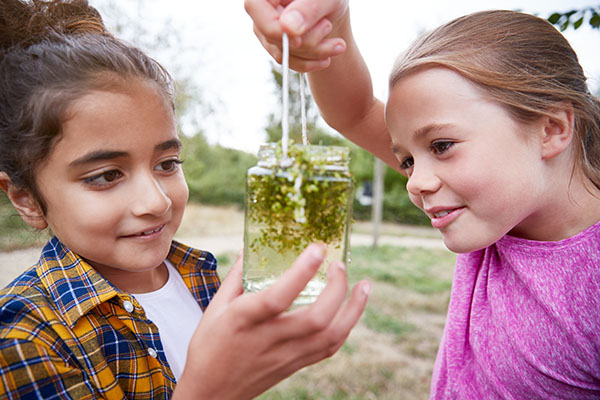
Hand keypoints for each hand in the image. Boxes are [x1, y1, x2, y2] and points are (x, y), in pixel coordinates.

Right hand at [173, 243, 369, 399]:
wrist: (211, 393)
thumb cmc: (209, 347)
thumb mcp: (215, 308)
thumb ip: (236, 276)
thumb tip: (249, 246)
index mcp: (244, 320)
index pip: (278, 296)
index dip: (301, 272)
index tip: (318, 248)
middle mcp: (269, 339)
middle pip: (316, 319)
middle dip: (337, 289)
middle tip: (339, 265)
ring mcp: (286, 355)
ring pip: (330, 336)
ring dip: (353, 309)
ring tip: (363, 285)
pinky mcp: (295, 366)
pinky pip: (329, 349)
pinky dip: (346, 327)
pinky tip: (352, 309)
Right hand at [244, 0, 349, 70]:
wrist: (330, 4)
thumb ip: (307, 9)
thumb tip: (288, 28)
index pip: (265, 20)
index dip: (283, 34)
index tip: (308, 35)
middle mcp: (258, 9)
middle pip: (275, 38)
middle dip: (308, 42)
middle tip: (329, 26)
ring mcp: (263, 28)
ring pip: (283, 53)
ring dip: (315, 53)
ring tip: (338, 44)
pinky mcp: (273, 43)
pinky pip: (287, 61)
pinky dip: (310, 62)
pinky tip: (328, 56)